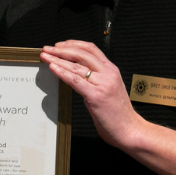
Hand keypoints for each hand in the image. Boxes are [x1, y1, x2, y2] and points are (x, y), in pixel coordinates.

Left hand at [41, 40, 175, 174]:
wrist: (130, 130)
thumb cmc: (118, 114)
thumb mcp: (108, 89)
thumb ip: (95, 79)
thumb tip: (75, 73)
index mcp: (111, 70)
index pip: (90, 49)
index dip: (73, 44)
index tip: (59, 45)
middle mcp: (108, 73)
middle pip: (81, 54)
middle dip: (61, 49)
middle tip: (46, 49)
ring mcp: (103, 84)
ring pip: (76, 66)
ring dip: (58, 59)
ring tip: (45, 57)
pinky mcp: (96, 96)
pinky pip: (76, 80)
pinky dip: (62, 73)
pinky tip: (53, 68)